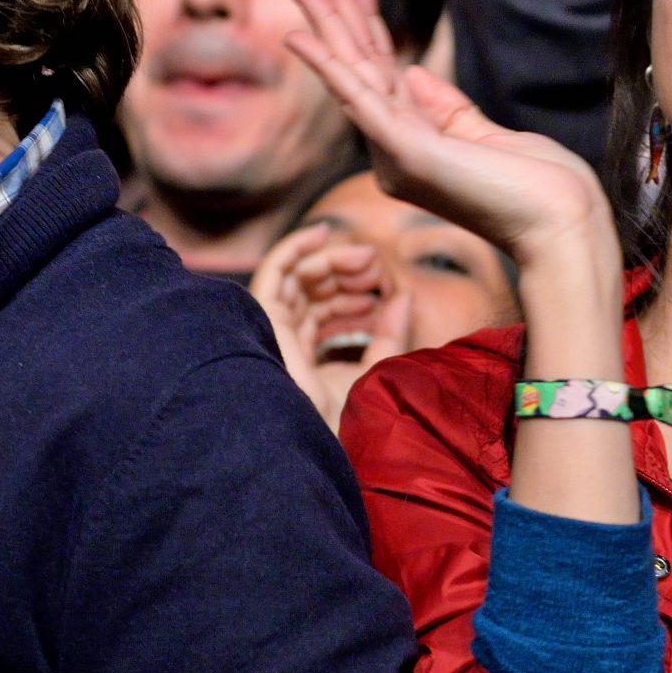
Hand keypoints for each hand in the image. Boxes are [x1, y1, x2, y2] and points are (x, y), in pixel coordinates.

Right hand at [249, 223, 412, 431]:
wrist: (327, 440)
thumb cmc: (347, 419)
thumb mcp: (375, 370)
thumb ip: (389, 334)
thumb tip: (406, 295)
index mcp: (304, 357)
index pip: (323, 312)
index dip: (354, 294)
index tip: (385, 290)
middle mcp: (284, 341)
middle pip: (311, 292)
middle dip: (346, 274)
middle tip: (378, 269)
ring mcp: (273, 329)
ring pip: (297, 277)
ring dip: (333, 261)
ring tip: (368, 260)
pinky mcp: (265, 317)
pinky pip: (274, 271)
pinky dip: (296, 247)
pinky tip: (323, 232)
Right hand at [285, 0, 615, 272]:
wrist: (562, 223)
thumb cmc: (535, 186)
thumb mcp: (485, 134)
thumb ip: (445, 106)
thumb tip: (410, 71)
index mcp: (412, 144)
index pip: (379, 69)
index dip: (361, 19)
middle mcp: (392, 150)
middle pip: (358, 63)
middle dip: (333, 8)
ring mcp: (395, 153)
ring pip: (352, 71)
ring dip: (325, 20)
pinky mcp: (407, 153)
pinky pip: (359, 99)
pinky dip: (329, 66)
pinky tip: (300, 37)